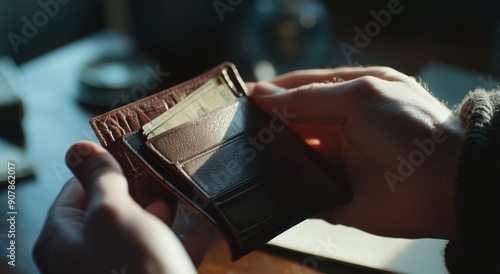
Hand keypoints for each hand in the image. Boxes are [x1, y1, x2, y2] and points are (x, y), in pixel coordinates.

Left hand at [33, 141, 208, 273]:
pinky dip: (179, 240)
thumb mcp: (114, 213)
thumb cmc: (134, 270)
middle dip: (138, 192)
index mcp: (63, 240)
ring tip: (184, 194)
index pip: (75, 190)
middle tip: (161, 171)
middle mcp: (82, 259)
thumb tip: (77, 148)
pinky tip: (203, 226)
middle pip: (107, 212)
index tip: (131, 151)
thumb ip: (100, 178)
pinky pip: (158, 255)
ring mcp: (113, 273)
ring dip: (162, 215)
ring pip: (136, 234)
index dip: (102, 168)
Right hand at [248, 66, 462, 239]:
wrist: (445, 185)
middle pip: (292, 125)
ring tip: (239, 158)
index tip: (239, 97)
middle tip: (233, 129)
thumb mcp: (359, 97)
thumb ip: (309, 98)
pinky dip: (284, 193)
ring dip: (270, 159)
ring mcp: (337, 163)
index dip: (270, 92)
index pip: (300, 89)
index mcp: (349, 96)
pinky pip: (302, 195)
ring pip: (293, 159)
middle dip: (265, 127)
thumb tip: (263, 95)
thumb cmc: (409, 129)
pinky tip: (260, 189)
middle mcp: (340, 128)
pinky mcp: (336, 197)